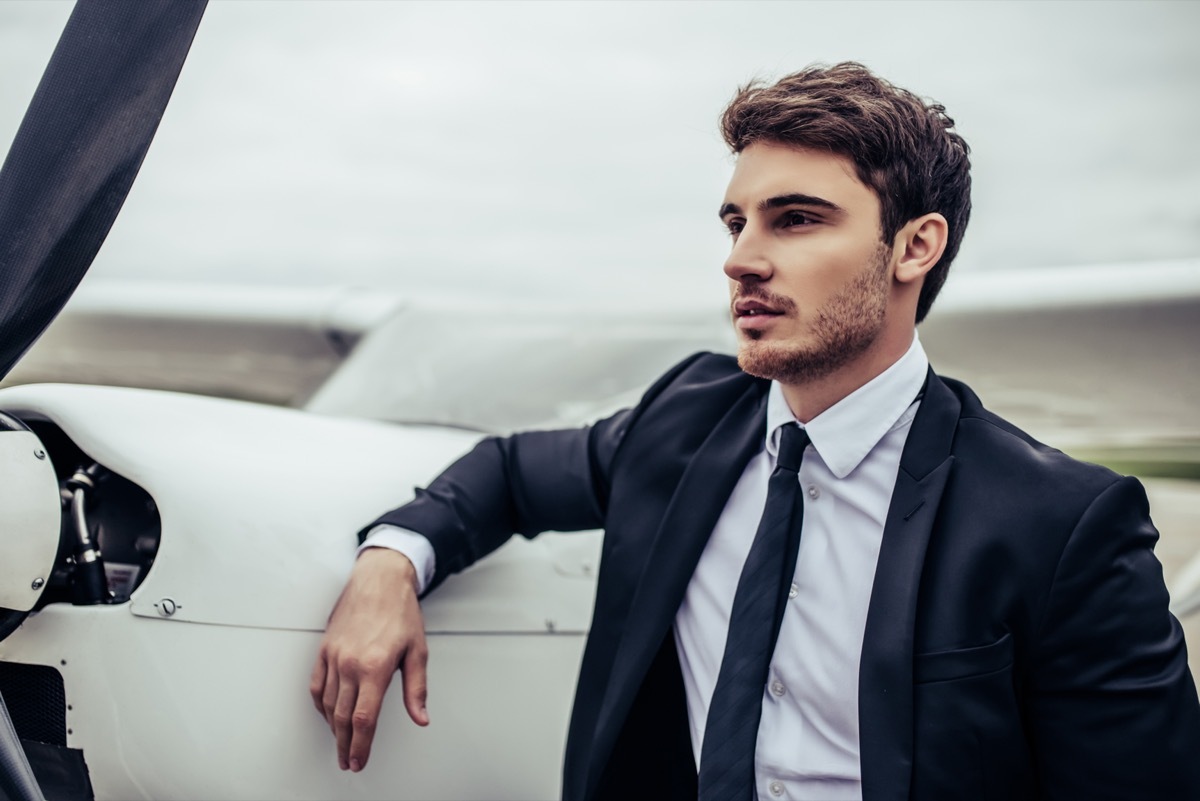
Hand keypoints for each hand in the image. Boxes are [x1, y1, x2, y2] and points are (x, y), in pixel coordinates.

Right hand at [310, 547, 429, 771]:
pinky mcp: (324, 648)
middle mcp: (350, 663)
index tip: (360, 760)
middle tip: (349, 761)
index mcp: (375, 666)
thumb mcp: (418, 650)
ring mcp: (334, 656)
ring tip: (340, 744)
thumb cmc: (400, 611)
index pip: (364, 718)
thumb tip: (420, 717)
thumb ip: (416, 689)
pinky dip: (320, 704)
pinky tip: (327, 714)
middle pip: (343, 717)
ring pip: (328, 703)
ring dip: (333, 728)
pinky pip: (316, 684)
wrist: (379, 579)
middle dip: (345, 744)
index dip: (361, 745)